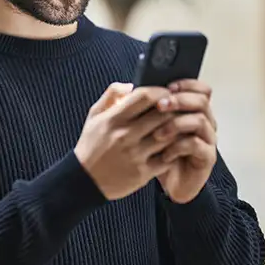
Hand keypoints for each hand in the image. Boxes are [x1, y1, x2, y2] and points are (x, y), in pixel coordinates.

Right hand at [74, 83, 181, 199]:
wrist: (84, 180)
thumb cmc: (91, 145)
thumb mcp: (94, 116)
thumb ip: (110, 95)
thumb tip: (131, 84)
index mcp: (113, 119)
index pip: (144, 96)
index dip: (160, 90)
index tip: (167, 92)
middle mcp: (125, 136)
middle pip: (161, 114)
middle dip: (173, 109)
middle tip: (179, 108)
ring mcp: (135, 155)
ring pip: (168, 136)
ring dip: (177, 129)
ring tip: (180, 126)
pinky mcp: (142, 173)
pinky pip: (168, 158)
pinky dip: (175, 151)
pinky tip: (174, 147)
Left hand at [151, 79, 217, 203]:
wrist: (167, 181)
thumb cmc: (158, 152)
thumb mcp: (146, 127)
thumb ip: (141, 106)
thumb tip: (128, 87)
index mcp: (192, 110)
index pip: (200, 88)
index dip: (186, 84)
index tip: (167, 87)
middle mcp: (204, 121)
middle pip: (202, 100)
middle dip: (179, 100)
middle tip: (160, 105)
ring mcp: (207, 139)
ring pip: (200, 121)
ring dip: (177, 123)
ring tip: (157, 133)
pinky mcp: (207, 157)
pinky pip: (197, 145)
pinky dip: (179, 146)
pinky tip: (164, 153)